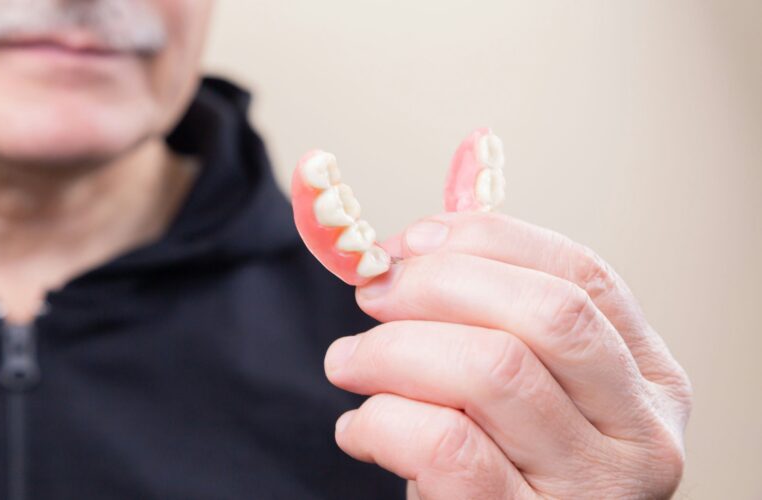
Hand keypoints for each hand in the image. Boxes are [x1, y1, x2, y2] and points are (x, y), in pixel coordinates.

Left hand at [324, 212, 691, 498]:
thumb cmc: (505, 461)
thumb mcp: (527, 387)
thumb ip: (495, 316)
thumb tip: (418, 243)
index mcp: (647, 376)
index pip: (581, 273)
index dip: (486, 240)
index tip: (411, 242)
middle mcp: (639, 431)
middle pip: (545, 312)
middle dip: (438, 284)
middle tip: (373, 294)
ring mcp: (590, 487)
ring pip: (492, 370)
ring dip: (393, 350)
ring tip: (349, 362)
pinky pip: (446, 447)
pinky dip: (383, 420)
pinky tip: (360, 427)